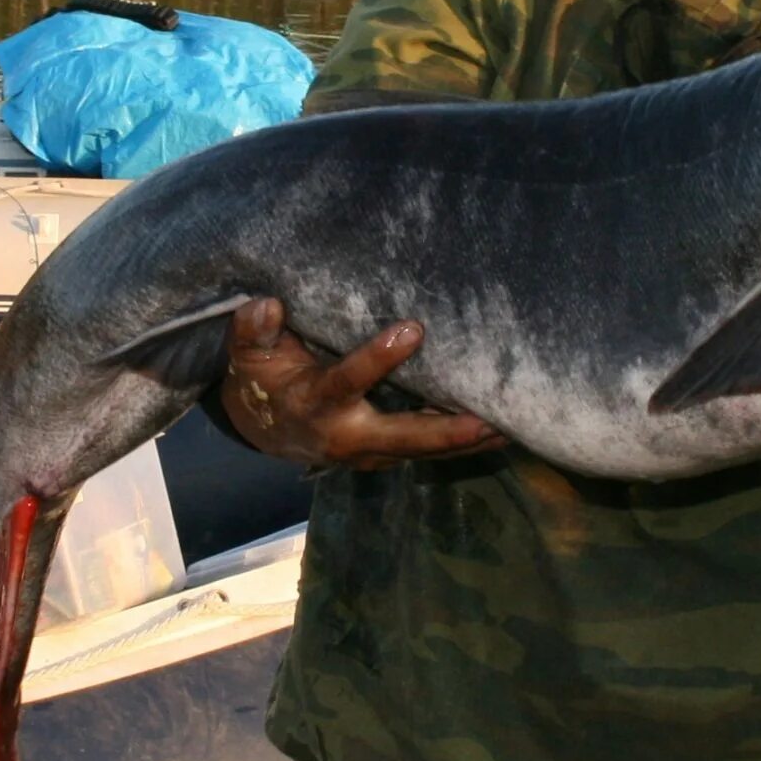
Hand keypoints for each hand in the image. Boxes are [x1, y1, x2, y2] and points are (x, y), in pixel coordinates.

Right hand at [220, 298, 507, 471]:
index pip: (348, 382)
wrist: (265, 427)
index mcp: (315, 403)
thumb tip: (266, 305)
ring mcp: (371, 452)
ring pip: (424, 450)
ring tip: (512, 427)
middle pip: (402, 436)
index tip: (413, 328)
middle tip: (487, 419)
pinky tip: (502, 431)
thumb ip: (253, 331)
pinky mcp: (388, 455)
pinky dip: (463, 444)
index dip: (379, 359)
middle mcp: (347, 436)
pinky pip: (429, 451)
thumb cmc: (263, 377)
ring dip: (467, 442)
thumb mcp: (248, 353)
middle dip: (445, 431)